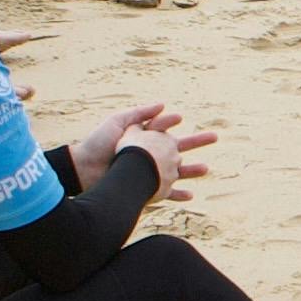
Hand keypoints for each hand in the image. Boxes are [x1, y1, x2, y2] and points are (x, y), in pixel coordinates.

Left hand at [80, 104, 215, 190]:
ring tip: (207, 168)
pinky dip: (178, 194)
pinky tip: (191, 195)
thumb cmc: (98, 143)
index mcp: (143, 137)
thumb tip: (163, 104)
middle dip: (197, 142)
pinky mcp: (145, 188)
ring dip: (192, 170)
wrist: (83, 169)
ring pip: (177, 171)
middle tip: (216, 136)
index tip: (179, 118)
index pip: (164, 127)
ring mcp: (148, 171)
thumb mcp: (117, 122)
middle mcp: (149, 154)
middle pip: (179, 147)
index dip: (171, 122)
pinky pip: (166, 193)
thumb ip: (139, 112)